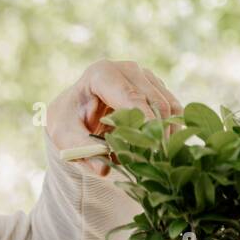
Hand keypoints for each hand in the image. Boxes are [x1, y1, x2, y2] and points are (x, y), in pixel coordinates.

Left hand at [46, 59, 181, 176]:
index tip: (153, 147)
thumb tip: (103, 170)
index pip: (130, 96)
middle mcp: (127, 69)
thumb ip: (83, 151)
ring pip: (168, 106)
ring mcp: (144, 76)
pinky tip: (163, 151)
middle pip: (153, 101)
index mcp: (101, 73)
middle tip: (156, 161)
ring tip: (157, 160)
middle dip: (157, 132)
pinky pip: (173, 110)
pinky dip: (171, 131)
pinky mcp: (156, 88)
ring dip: (165, 134)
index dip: (144, 122)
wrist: (74, 113)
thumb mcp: (66, 137)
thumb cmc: (68, 122)